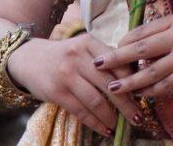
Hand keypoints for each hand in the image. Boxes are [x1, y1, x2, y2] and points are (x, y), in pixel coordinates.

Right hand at [7, 33, 128, 138]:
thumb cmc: (64, 55)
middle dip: (126, 103)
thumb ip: (104, 58)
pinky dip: (95, 123)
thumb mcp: (83, 48)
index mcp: (89, 42)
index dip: (131, 79)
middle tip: (138, 116)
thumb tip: (133, 76)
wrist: (29, 59)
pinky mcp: (56, 93)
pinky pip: (81, 111)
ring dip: (111, 116)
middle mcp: (78, 57)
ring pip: (96, 100)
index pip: (117, 61)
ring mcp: (66, 75)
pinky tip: (105, 129)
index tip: (142, 92)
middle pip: (109, 83)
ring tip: (122, 125)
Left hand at [96, 12, 172, 104]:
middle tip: (97, 64)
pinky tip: (141, 96)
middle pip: (140, 48)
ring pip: (149, 71)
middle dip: (116, 57)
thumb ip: (172, 33)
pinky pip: (165, 85)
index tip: (113, 49)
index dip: (125, 41)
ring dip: (129, 81)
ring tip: (113, 87)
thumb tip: (147, 48)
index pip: (144, 29)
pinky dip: (151, 92)